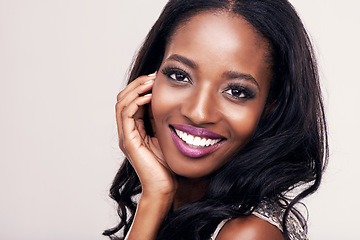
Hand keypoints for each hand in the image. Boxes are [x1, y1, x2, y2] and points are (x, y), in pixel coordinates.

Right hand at [116, 73, 177, 199]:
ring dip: (136, 89)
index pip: (131, 101)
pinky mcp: (128, 141)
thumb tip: (167, 100)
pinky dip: (135, 102)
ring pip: (121, 104)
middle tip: (153, 75)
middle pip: (123, 98)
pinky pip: (126, 115)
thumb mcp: (165, 135)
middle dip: (137, 84)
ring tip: (151, 81)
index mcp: (135, 129)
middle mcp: (127, 131)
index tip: (156, 77)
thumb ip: (161, 119)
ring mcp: (126, 136)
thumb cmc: (167, 165)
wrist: (164, 187)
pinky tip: (150, 97)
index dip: (141, 86)